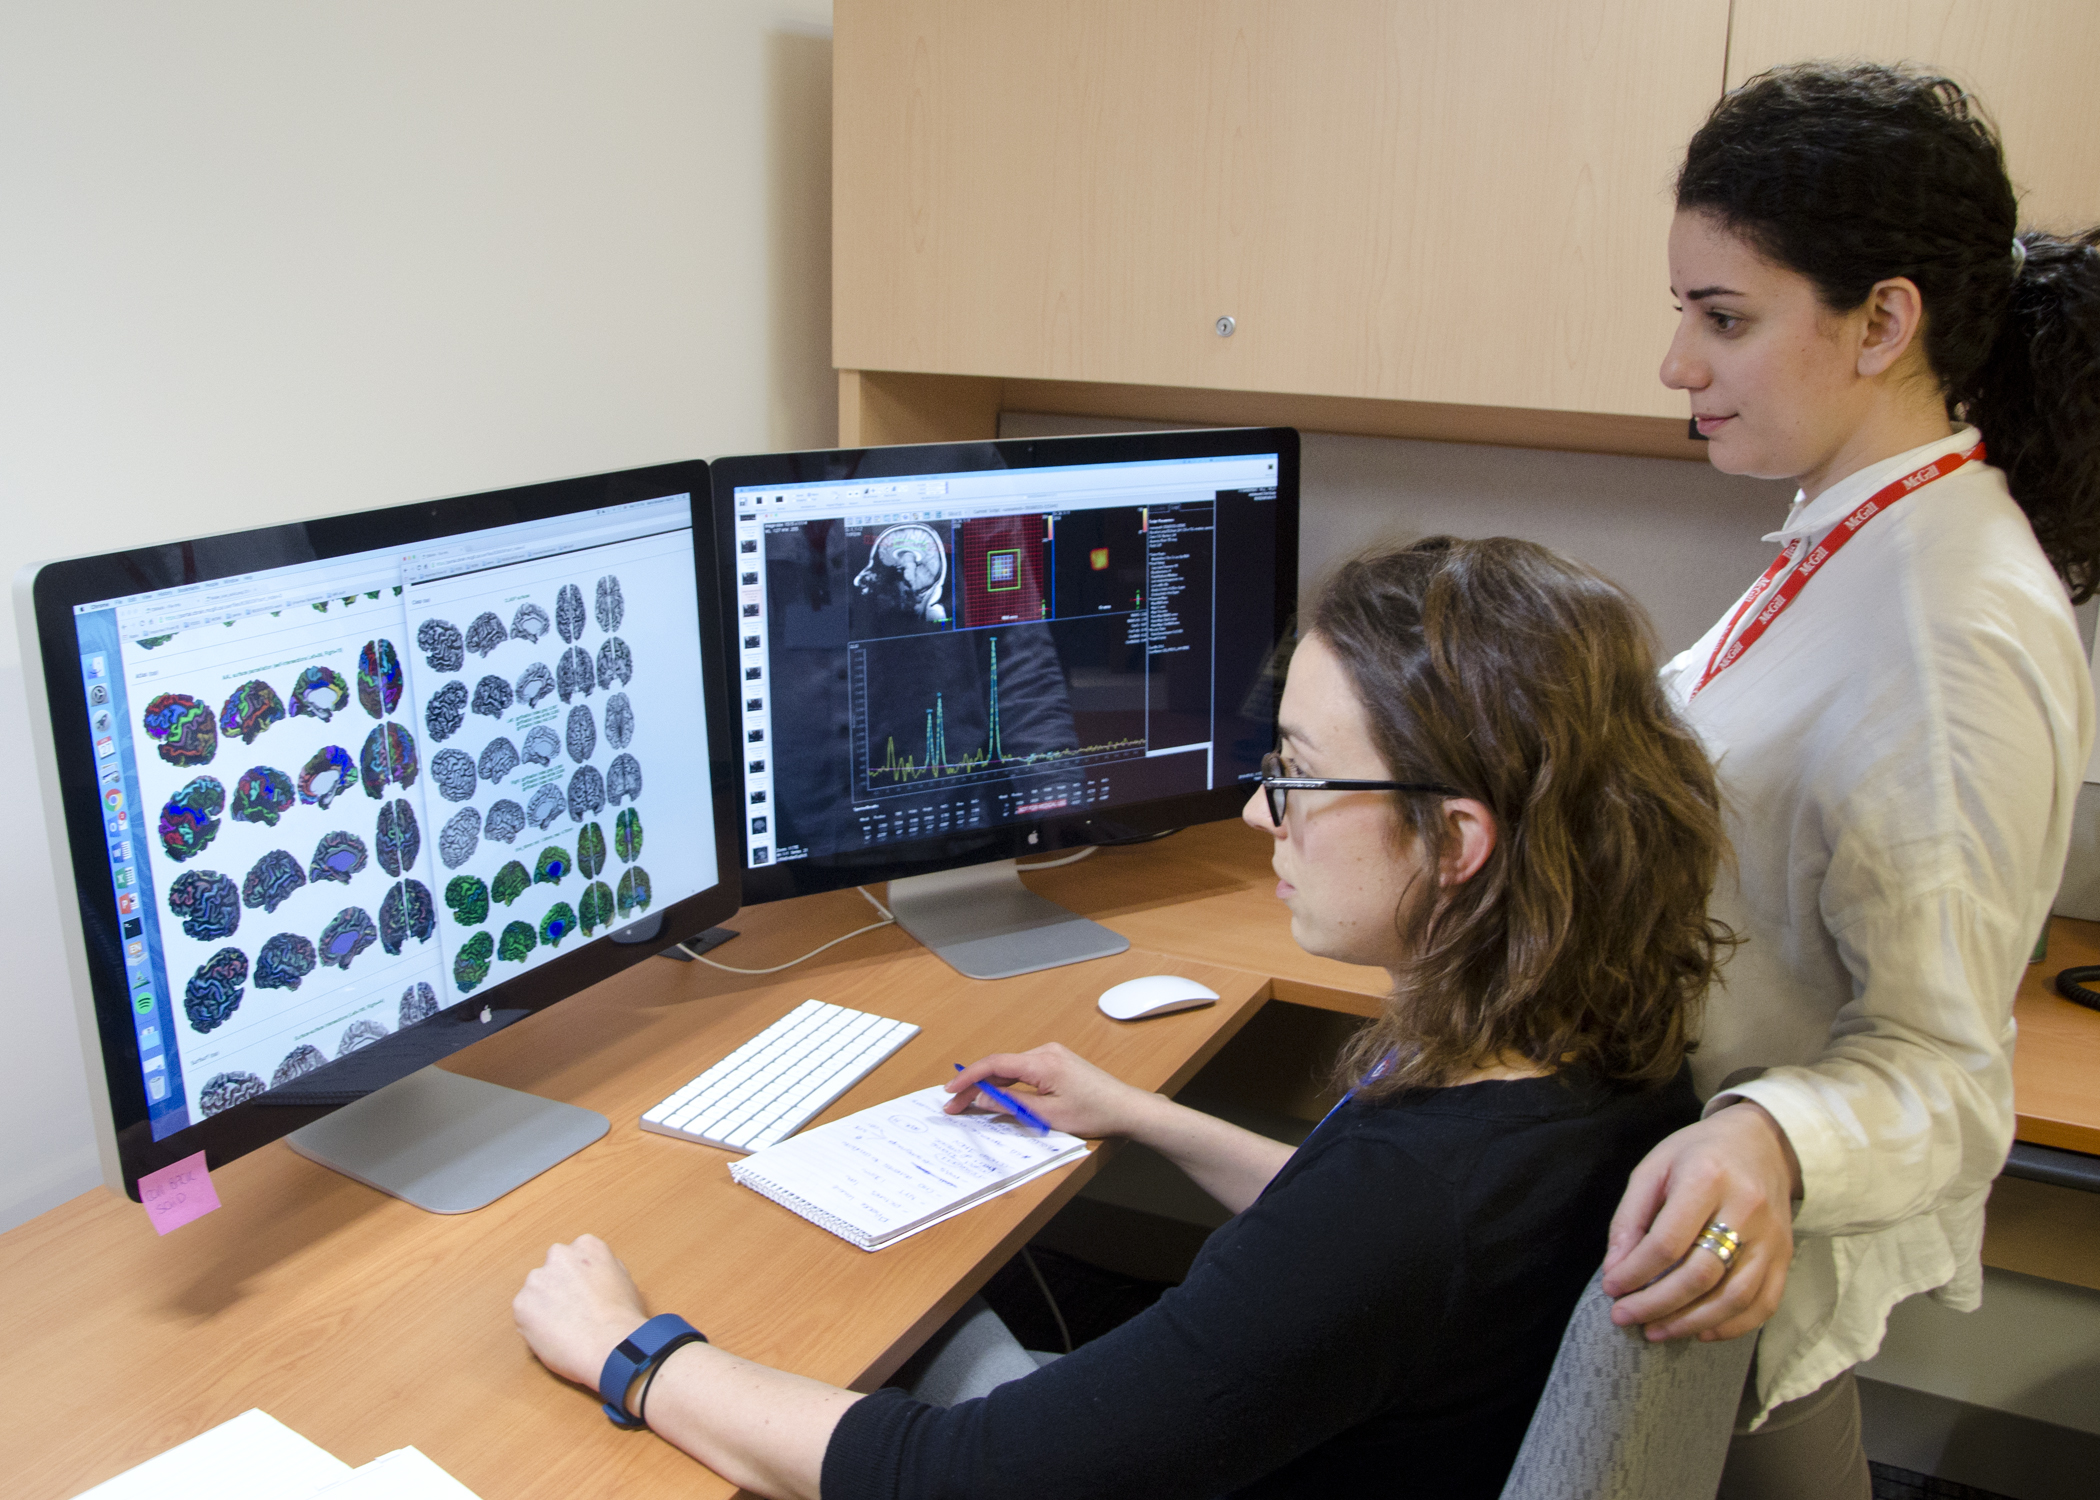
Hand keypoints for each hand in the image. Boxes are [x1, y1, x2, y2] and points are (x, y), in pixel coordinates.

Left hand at [513, 1234, 652, 1390]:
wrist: (611, 1346)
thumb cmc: (623, 1319)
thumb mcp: (625, 1281)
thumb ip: (603, 1270)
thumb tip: (594, 1276)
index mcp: (586, 1246)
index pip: (574, 1256)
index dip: (578, 1278)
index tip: (583, 1294)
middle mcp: (559, 1255)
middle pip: (552, 1270)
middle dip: (558, 1288)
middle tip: (572, 1311)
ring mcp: (537, 1278)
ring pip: (536, 1292)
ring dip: (544, 1306)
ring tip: (564, 1328)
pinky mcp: (522, 1304)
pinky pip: (524, 1314)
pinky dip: (534, 1325)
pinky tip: (554, 1336)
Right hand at [945, 1043, 1148, 1139]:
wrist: (1127, 1107)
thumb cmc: (1094, 1113)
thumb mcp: (1047, 1115)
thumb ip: (1010, 1104)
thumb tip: (980, 1098)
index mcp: (1042, 1062)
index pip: (994, 1064)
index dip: (968, 1077)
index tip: (950, 1092)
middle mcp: (1045, 1051)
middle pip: (999, 1066)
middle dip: (975, 1085)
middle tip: (954, 1106)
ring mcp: (1052, 1054)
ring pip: (1010, 1068)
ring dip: (990, 1084)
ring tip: (969, 1103)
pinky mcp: (1057, 1062)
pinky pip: (1024, 1070)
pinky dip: (1007, 1082)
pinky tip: (996, 1095)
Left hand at [1600, 1102, 1798, 1340]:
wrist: (1764, 1142)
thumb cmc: (1698, 1153)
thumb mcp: (1654, 1167)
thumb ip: (1630, 1216)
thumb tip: (1615, 1268)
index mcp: (1707, 1179)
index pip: (1668, 1242)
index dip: (1635, 1272)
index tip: (1611, 1288)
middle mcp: (1746, 1210)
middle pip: (1701, 1275)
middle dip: (1657, 1304)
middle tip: (1625, 1317)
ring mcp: (1772, 1237)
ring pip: (1734, 1297)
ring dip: (1690, 1323)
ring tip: (1656, 1331)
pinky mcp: (1786, 1256)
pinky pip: (1763, 1304)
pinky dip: (1731, 1326)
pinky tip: (1700, 1331)